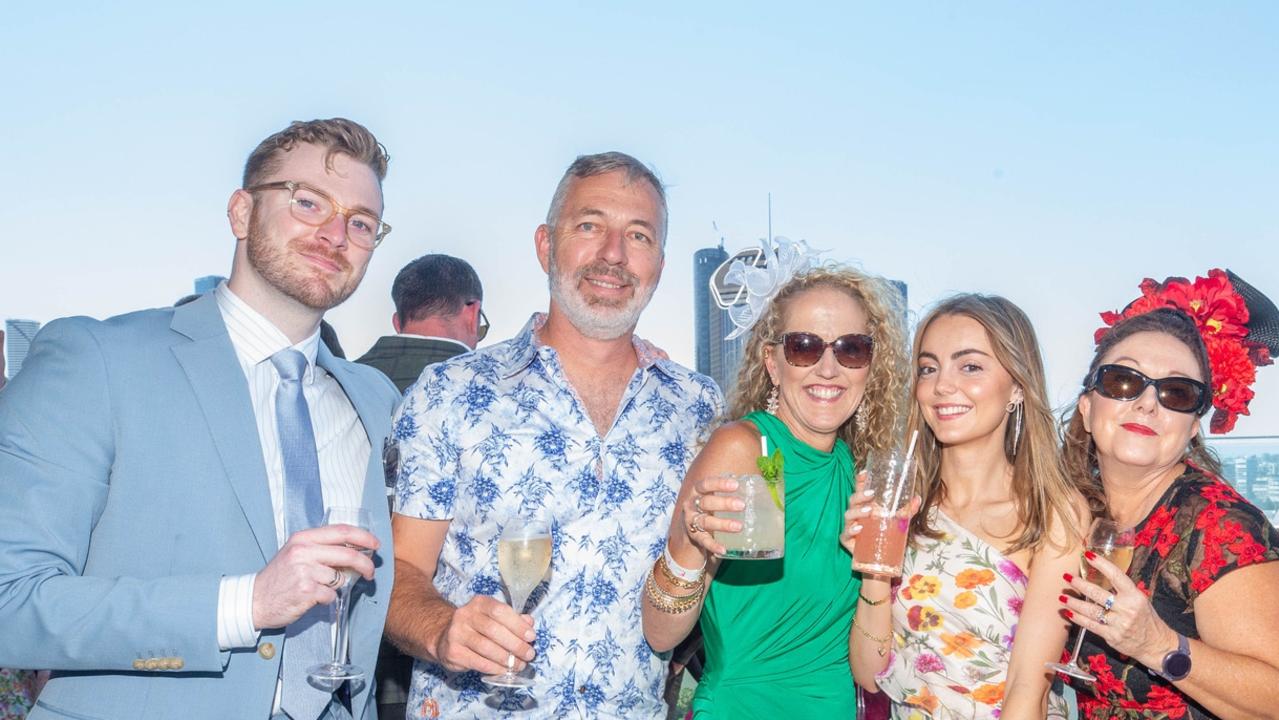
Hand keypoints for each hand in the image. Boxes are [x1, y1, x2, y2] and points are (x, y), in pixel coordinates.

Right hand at [252, 523, 378, 629]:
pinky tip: (315, 598)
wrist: (255, 600)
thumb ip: (321, 548)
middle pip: (348, 554)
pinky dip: (328, 598)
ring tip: (322, 587)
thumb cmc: (279, 577)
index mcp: (303, 538)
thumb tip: (354, 550)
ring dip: (338, 585)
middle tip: (371, 572)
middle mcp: (304, 551)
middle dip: (366, 564)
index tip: (375, 544)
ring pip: (340, 577)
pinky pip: (331, 594)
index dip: (363, 536)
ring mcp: (305, 571)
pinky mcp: (306, 590)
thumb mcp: (296, 553)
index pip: (341, 531)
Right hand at [433, 595, 535, 673]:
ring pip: (486, 647)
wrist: (445, 637)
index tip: (531, 637)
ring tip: (519, 665)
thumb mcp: (494, 618)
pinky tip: (504, 671)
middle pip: (494, 630)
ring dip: (506, 659)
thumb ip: (512, 619)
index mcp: (479, 603)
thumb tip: (529, 623)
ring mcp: (456, 633)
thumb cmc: (477, 627)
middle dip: (515, 645)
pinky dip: (494, 668)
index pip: (500, 611)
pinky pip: (478, 662)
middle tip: (529, 655)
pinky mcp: (453, 652)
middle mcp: (465, 615)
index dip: (517, 624)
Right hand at [680, 473, 745, 556]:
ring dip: (722, 524)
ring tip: (739, 526)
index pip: (706, 484)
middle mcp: (691, 505)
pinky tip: (723, 549)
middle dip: (724, 503)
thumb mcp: (715, 497)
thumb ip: (731, 493)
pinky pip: (703, 541)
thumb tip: (760, 490)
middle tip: (742, 505)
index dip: (720, 483)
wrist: (689, 528)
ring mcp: (691, 521)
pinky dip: (713, 545)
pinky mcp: (694, 536)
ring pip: (705, 521)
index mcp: (697, 491)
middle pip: (706, 502)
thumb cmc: (709, 508)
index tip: (736, 485)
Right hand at [842, 471, 920, 558]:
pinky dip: (851, 530)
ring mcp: (850, 526)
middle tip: (872, 495)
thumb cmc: (884, 536)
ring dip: (857, 511)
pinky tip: (859, 528)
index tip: (866, 472)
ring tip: (869, 512)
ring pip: (848, 514)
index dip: (861, 480)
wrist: (878, 560)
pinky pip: (845, 533)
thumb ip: (907, 510)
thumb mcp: (898, 521)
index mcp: (865, 506)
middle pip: (853, 499)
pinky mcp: (847, 540)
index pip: (860, 490)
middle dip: (860, 495)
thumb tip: (917, 498)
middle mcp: (856, 514)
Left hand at [1060, 552, 1176, 665]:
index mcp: (1135, 596)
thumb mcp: (1140, 600)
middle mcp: (1127, 609)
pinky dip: (1077, 618)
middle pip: (1098, 594)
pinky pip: (1090, 625)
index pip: (1116, 576)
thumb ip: (1122, 590)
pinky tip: (1068, 612)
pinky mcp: (1112, 636)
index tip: (1087, 555)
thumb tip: (1101, 573)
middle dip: (1079, 584)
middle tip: (1066, 577)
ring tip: (1062, 596)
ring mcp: (1118, 624)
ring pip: (1091, 610)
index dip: (1101, 564)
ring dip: (1074, 602)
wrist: (1156, 645)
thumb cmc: (1146, 618)